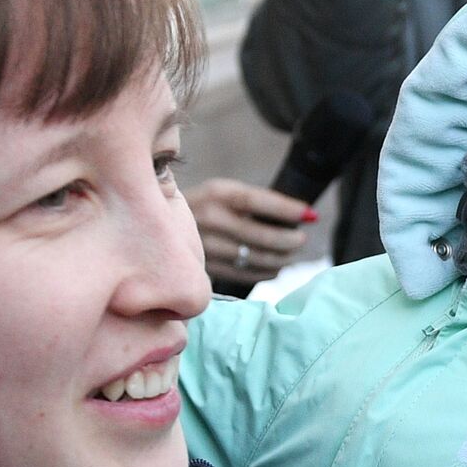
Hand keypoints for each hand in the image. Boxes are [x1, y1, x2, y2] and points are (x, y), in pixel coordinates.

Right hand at [187, 178, 314, 284]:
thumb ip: (253, 203)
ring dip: (281, 259)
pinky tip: (276, 267)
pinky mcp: (205, 267)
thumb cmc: (203, 206)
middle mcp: (210, 219)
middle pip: (261, 236)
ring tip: (292, 254)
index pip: (258, 201)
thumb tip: (297, 216)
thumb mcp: (222, 192)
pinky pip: (245, 274)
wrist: (156, 222)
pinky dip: (266, 272)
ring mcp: (207, 246)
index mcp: (217, 194)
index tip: (309, 215)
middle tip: (301, 239)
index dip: (287, 210)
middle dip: (290, 240)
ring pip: (256, 259)